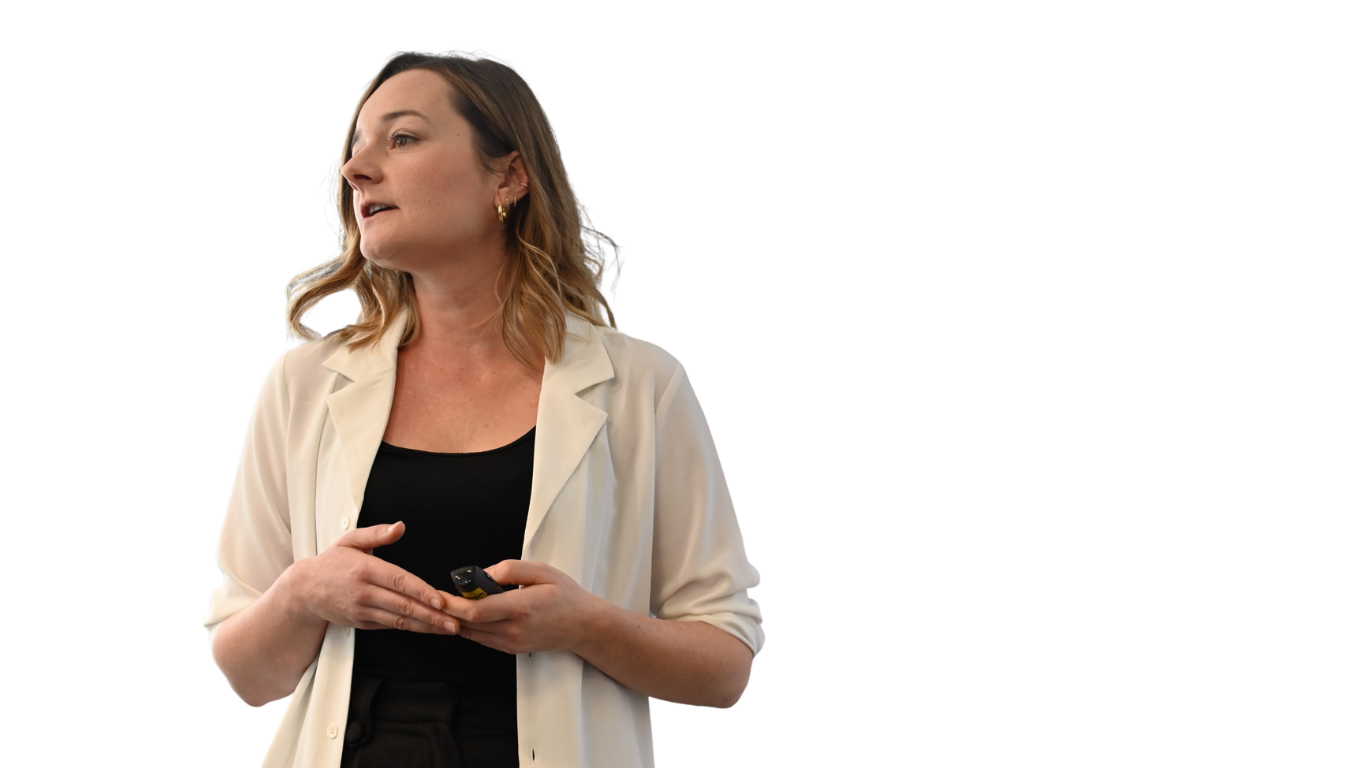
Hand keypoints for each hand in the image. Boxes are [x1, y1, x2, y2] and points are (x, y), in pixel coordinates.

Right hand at [289, 521, 459, 635]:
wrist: (304, 590)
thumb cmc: (332, 562)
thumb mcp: (351, 541)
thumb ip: (377, 533)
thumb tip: (400, 526)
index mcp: (365, 570)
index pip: (399, 581)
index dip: (422, 592)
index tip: (441, 600)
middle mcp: (364, 593)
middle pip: (403, 605)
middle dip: (432, 615)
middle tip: (455, 621)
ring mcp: (362, 610)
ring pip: (400, 621)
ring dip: (426, 626)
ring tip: (448, 628)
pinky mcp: (362, 623)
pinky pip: (390, 626)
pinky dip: (411, 629)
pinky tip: (428, 628)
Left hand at [436, 560, 600, 654]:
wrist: (582, 626)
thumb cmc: (564, 595)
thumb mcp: (542, 571)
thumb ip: (510, 569)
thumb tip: (483, 574)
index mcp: (521, 608)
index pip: (477, 611)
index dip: (453, 604)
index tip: (439, 594)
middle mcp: (513, 630)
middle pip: (469, 624)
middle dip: (449, 611)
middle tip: (438, 596)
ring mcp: (511, 643)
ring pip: (471, 634)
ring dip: (457, 620)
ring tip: (450, 603)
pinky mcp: (509, 649)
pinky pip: (481, 639)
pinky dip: (469, 626)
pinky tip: (467, 614)